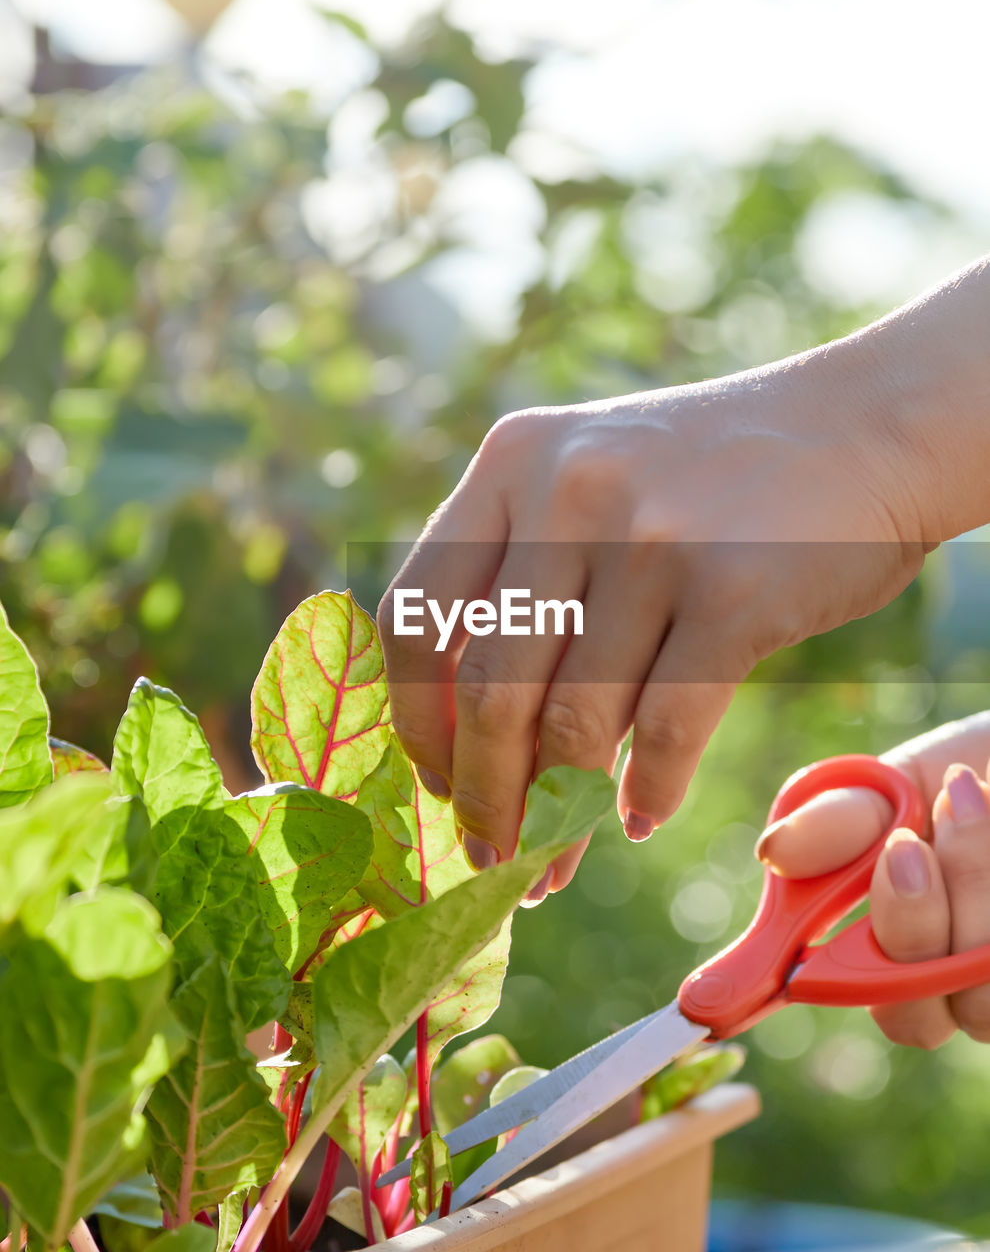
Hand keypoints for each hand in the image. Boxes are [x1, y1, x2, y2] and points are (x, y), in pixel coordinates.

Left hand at [379, 345, 930, 894]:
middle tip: (494, 859)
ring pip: (576, 722)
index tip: (439, 785)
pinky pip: (665, 730)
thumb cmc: (708, 479)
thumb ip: (520, 570)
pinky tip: (639, 817)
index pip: (416, 616)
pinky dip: (647, 793)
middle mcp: (567, 492)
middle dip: (487, 797)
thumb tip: (467, 738)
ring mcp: (651, 540)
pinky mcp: (733, 592)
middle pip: (491, 687)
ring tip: (557, 866)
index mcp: (511, 464)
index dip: (417, 721)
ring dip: (560, 820)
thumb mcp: (589, 479)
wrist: (862, 429)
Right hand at [756, 712, 989, 1047]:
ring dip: (970, 891)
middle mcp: (940, 984)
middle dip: (907, 926)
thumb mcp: (893, 784)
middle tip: (907, 843)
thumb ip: (838, 822)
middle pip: (911, 1020)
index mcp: (877, 945)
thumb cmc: (968, 773)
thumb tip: (773, 855)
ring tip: (967, 800)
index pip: (823, 993)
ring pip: (977, 1002)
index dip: (774, 997)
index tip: (735, 993)